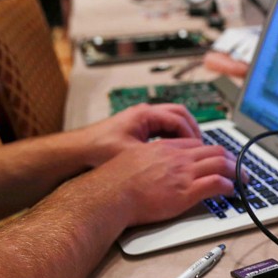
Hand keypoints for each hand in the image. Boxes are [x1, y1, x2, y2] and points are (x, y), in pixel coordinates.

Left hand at [77, 103, 202, 166]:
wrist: (76, 152)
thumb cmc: (98, 151)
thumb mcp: (132, 155)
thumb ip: (156, 156)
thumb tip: (177, 163)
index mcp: (145, 115)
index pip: (179, 119)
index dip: (192, 135)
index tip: (199, 150)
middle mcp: (144, 113)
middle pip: (179, 114)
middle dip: (192, 130)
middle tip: (200, 147)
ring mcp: (140, 119)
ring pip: (171, 121)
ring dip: (182, 133)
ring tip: (190, 150)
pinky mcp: (136, 128)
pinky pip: (162, 128)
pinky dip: (172, 138)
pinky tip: (173, 153)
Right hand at [83, 138, 237, 226]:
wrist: (110, 194)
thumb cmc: (115, 182)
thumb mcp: (134, 159)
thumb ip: (149, 159)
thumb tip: (153, 167)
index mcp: (165, 148)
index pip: (197, 144)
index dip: (211, 152)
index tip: (218, 159)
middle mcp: (178, 157)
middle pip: (214, 150)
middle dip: (231, 158)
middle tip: (239, 167)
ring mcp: (184, 173)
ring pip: (221, 164)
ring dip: (237, 171)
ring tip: (244, 179)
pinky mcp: (187, 192)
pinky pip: (216, 183)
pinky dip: (229, 185)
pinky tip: (232, 191)